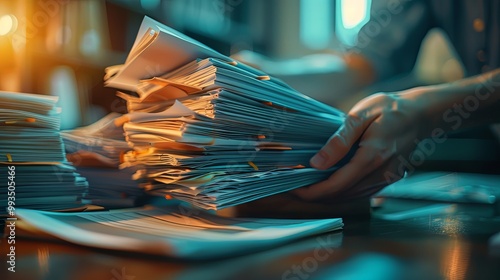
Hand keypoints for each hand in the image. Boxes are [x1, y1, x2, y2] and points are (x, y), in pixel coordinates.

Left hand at [293, 90, 427, 200]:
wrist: (422, 114)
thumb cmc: (391, 109)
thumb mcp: (361, 114)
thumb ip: (339, 140)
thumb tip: (317, 163)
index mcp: (371, 157)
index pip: (335, 185)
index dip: (312, 191)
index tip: (293, 188)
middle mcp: (379, 173)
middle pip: (340, 195)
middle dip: (315, 195)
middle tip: (293, 185)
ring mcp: (385, 179)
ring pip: (349, 197)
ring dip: (327, 194)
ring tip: (306, 183)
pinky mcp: (387, 180)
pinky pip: (360, 193)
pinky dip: (341, 191)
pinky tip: (329, 181)